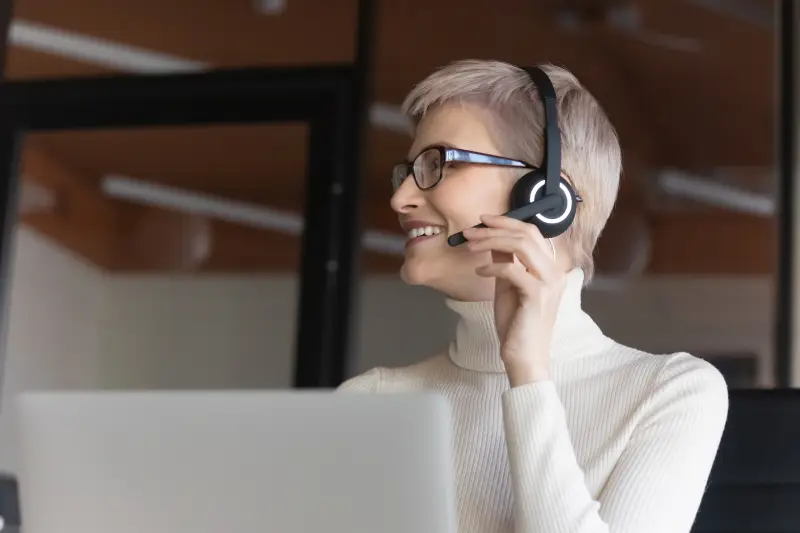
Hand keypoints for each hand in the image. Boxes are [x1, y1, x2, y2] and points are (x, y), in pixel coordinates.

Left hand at [462, 214, 566, 386]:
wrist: (525, 356)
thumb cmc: (517, 324)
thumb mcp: (507, 286)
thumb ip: (505, 262)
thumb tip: (491, 239)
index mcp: (550, 268)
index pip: (532, 233)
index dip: (507, 222)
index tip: (483, 221)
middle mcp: (555, 272)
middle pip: (527, 234)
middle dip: (496, 227)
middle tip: (471, 230)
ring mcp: (549, 283)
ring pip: (521, 246)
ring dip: (491, 241)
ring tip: (471, 245)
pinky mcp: (537, 295)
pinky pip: (512, 269)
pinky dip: (492, 266)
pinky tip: (480, 270)